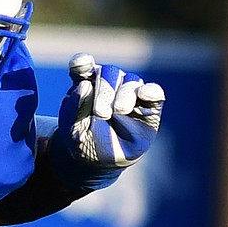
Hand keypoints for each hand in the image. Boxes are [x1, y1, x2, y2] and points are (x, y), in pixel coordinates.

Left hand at [57, 52, 163, 170]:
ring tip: (118, 111)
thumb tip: (85, 84)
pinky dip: (151, 91)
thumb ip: (75, 108)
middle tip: (101, 113)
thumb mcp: (73, 130)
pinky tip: (144, 93)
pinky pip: (154, 92)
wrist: (102, 162)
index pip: (83, 67)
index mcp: (85, 85)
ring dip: (124, 95)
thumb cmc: (85, 141)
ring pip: (131, 80)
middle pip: (109, 72)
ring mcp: (129, 93)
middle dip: (105, 91)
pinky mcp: (149, 106)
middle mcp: (108, 83)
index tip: (81, 65)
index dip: (82, 63)